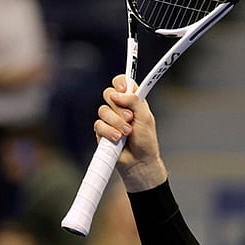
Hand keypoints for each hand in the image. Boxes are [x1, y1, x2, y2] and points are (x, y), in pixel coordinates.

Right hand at [95, 74, 167, 190]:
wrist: (139, 161)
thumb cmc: (146, 140)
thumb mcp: (145, 118)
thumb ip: (134, 102)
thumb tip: (117, 93)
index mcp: (133, 101)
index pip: (123, 83)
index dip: (120, 82)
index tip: (123, 90)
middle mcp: (120, 108)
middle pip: (108, 93)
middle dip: (118, 106)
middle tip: (130, 117)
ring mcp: (109, 119)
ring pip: (103, 110)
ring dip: (116, 122)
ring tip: (127, 132)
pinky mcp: (101, 131)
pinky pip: (98, 124)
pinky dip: (108, 131)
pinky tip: (117, 138)